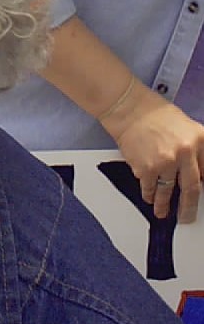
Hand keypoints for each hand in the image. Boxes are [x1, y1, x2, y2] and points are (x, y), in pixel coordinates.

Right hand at [100, 83, 203, 222]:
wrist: (127, 108)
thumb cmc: (152, 112)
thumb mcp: (186, 126)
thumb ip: (194, 148)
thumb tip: (196, 169)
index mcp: (200, 140)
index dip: (203, 188)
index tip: (200, 197)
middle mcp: (186, 153)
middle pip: (192, 189)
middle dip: (189, 207)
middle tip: (187, 216)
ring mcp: (166, 163)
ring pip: (168, 192)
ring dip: (165, 204)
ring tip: (163, 211)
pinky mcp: (146, 169)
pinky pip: (149, 188)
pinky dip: (148, 194)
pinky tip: (149, 197)